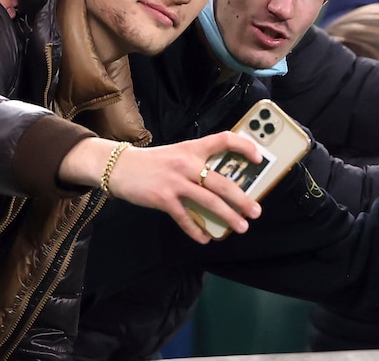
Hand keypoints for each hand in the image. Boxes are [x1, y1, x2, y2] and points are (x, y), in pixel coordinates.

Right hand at [59, 132, 263, 243]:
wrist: (119, 166)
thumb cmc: (153, 162)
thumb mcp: (177, 153)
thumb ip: (197, 162)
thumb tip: (223, 180)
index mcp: (193, 148)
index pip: (224, 139)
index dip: (244, 146)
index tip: (259, 157)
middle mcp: (187, 163)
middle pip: (222, 182)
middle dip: (242, 199)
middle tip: (256, 211)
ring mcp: (175, 182)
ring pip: (209, 202)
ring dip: (228, 216)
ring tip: (241, 227)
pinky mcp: (163, 199)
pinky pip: (185, 218)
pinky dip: (196, 230)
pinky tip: (206, 238)